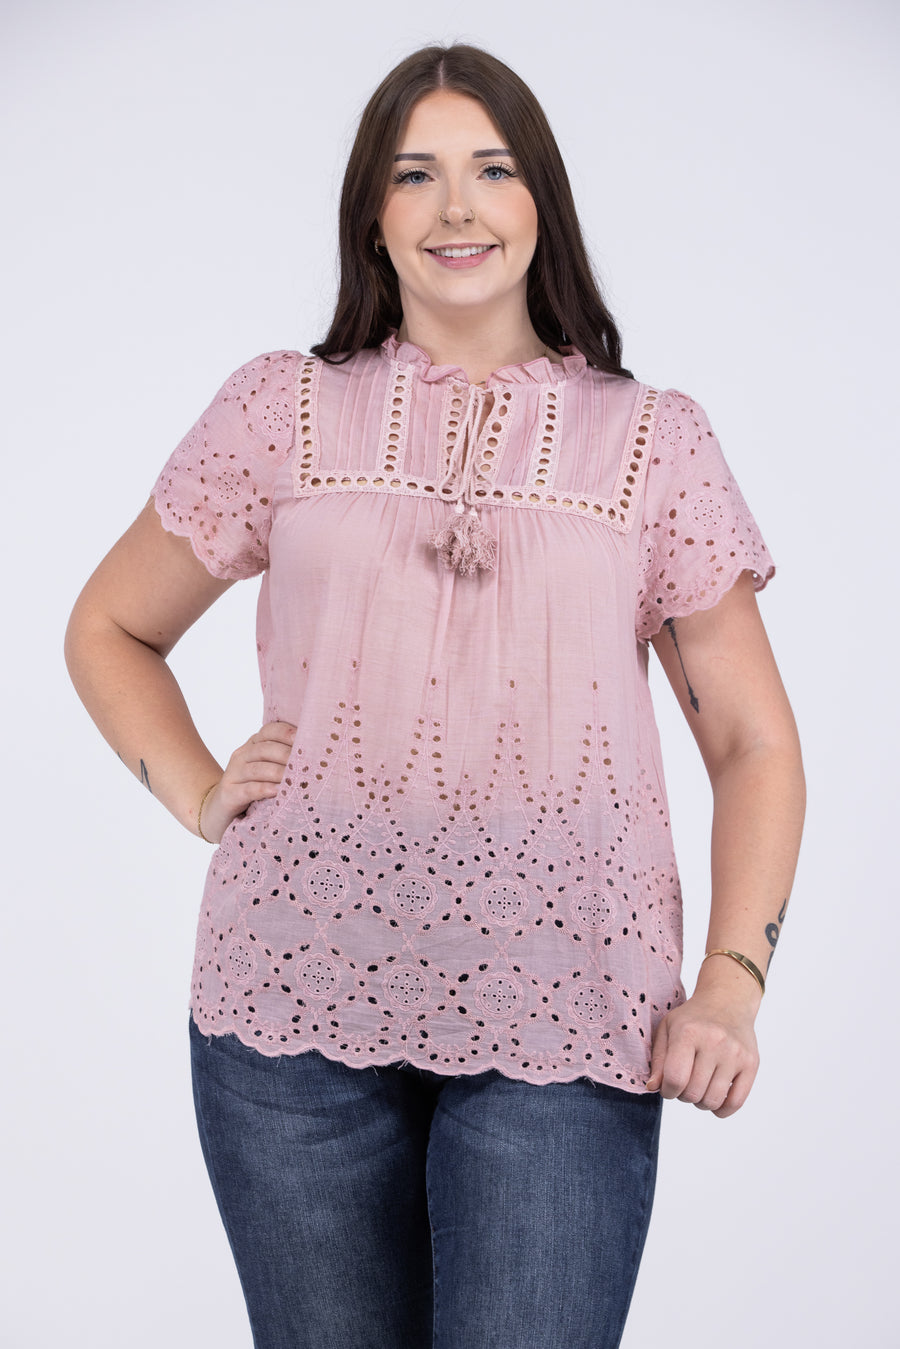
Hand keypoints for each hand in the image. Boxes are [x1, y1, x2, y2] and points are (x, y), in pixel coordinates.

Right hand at [198, 721, 295, 842]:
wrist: (218, 811)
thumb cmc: (252, 789)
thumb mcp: (267, 771)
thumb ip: (284, 761)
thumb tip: (318, 755)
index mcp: (253, 745)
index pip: (269, 730)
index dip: (287, 732)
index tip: (305, 738)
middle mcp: (242, 755)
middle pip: (265, 748)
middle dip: (287, 754)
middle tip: (307, 764)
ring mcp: (233, 774)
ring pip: (258, 768)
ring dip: (279, 772)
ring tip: (297, 779)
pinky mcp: (229, 794)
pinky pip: (249, 789)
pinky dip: (265, 789)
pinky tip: (278, 792)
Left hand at [646, 972, 760, 1118]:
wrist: (727, 1001)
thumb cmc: (692, 1018)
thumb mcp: (667, 1029)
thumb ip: (658, 1060)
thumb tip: (653, 1088)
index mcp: (689, 1032)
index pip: (675, 1078)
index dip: (667, 1091)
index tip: (668, 1086)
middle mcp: (714, 1042)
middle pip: (693, 1093)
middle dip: (683, 1096)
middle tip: (685, 1084)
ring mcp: (735, 1053)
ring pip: (713, 1101)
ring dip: (701, 1103)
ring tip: (699, 1088)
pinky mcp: (751, 1063)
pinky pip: (736, 1102)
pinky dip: (721, 1110)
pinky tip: (715, 1098)